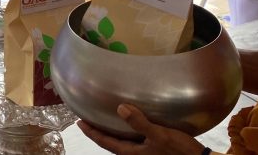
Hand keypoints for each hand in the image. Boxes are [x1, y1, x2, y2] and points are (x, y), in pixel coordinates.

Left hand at [77, 104, 208, 154]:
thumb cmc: (179, 151)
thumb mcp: (160, 135)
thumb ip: (139, 122)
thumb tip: (120, 108)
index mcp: (131, 154)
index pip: (105, 142)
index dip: (91, 132)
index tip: (79, 122)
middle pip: (110, 143)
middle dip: (98, 132)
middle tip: (87, 121)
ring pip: (121, 144)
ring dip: (111, 133)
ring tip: (104, 121)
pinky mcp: (151, 151)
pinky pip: (132, 142)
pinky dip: (125, 133)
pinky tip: (129, 125)